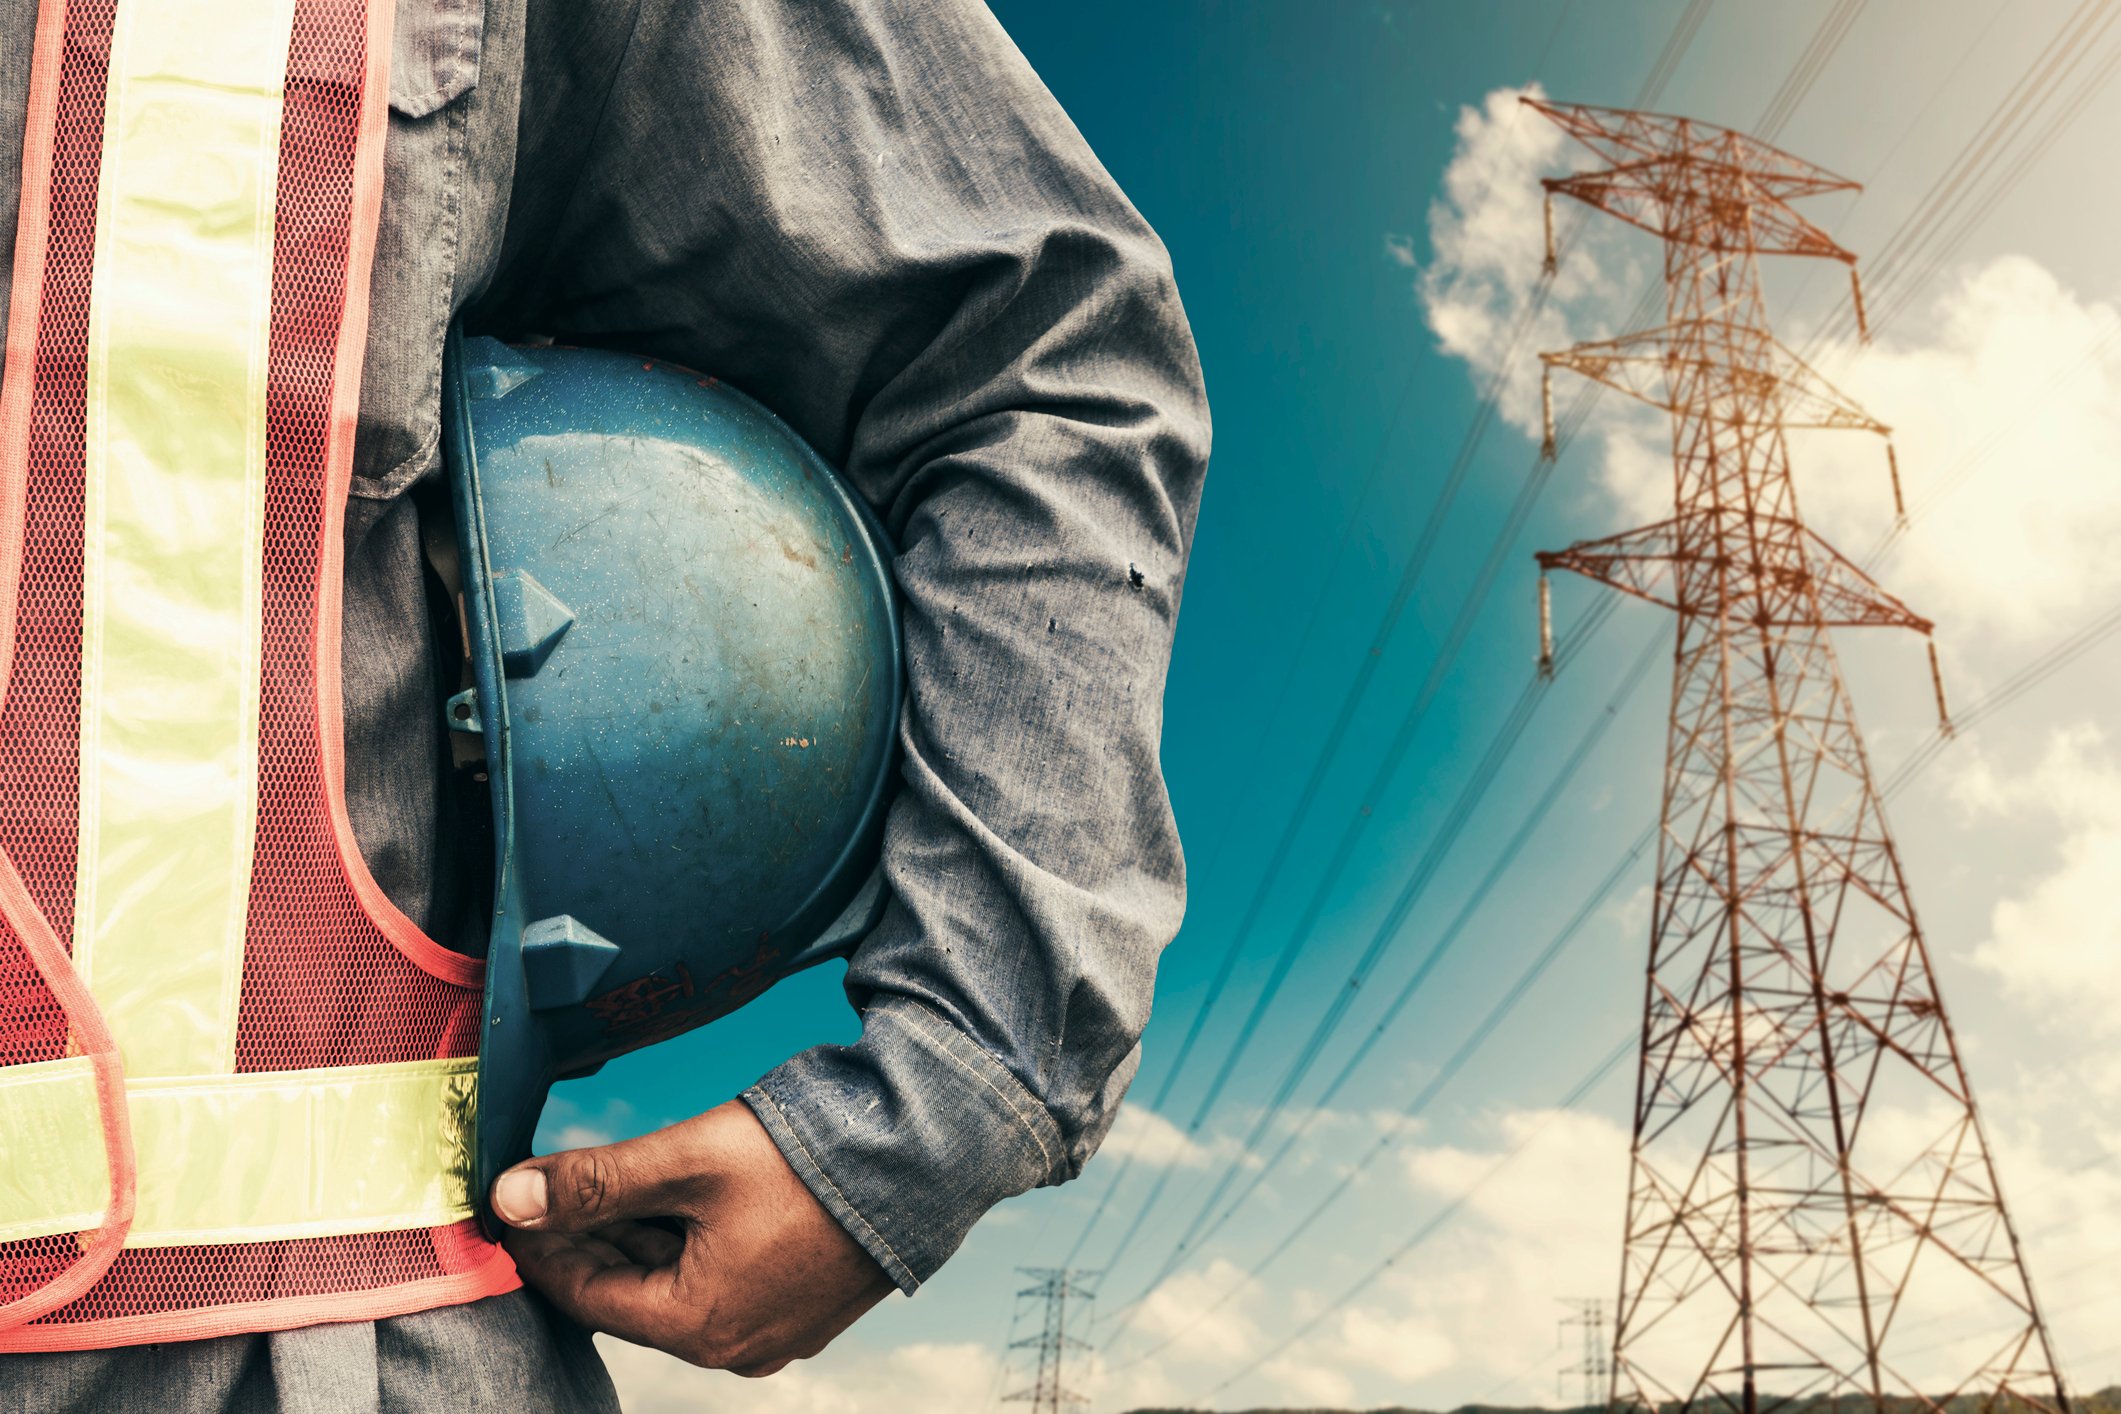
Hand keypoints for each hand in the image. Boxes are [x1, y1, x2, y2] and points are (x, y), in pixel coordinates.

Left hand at [491, 1099, 895, 1375]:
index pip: (589, 1295)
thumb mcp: (689, 1160)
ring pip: (682, 1284)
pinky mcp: (812, 1299)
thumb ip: (596, 1182)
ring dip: (642, 1236)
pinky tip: (677, 1195)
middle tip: (553, 1186)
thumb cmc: (811, 1158)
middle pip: (636, 1292)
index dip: (543, 1247)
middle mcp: (740, 1345)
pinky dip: (692, 1241)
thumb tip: (507, 1200)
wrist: (930, 1150)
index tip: (510, 1204)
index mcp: (701, 1326)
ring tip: (610, 1182)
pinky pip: (728, 1278)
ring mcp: (782, 1327)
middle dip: (592, 1238)